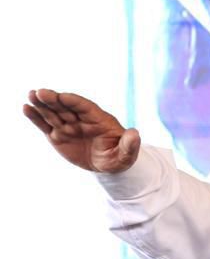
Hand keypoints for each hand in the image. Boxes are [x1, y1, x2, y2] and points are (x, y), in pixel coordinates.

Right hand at [23, 89, 140, 172]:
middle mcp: (82, 120)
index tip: (61, 96)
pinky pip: (45, 125)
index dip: (73, 101)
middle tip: (40, 92)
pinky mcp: (58, 135)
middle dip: (54, 100)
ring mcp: (68, 126)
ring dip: (42, 105)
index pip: (85, 107)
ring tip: (30, 96)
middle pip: (66, 107)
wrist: (108, 166)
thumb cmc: (120, 157)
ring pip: (53, 113)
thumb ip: (130, 144)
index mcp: (99, 120)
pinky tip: (26, 108)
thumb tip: (135, 133)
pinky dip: (36, 117)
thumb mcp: (127, 154)